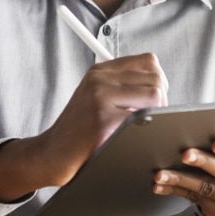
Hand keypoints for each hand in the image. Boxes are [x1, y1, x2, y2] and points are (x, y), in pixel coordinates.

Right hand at [0, 52, 168, 201]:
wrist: (52, 153)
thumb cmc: (78, 130)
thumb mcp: (95, 96)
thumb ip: (121, 85)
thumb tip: (159, 86)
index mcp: (100, 71)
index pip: (148, 62)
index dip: (159, 80)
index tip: (154, 99)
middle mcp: (100, 79)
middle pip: (156, 78)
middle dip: (162, 100)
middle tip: (151, 118)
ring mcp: (101, 97)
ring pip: (155, 94)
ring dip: (157, 113)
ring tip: (142, 126)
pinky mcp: (104, 119)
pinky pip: (143, 117)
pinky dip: (144, 129)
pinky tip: (131, 136)